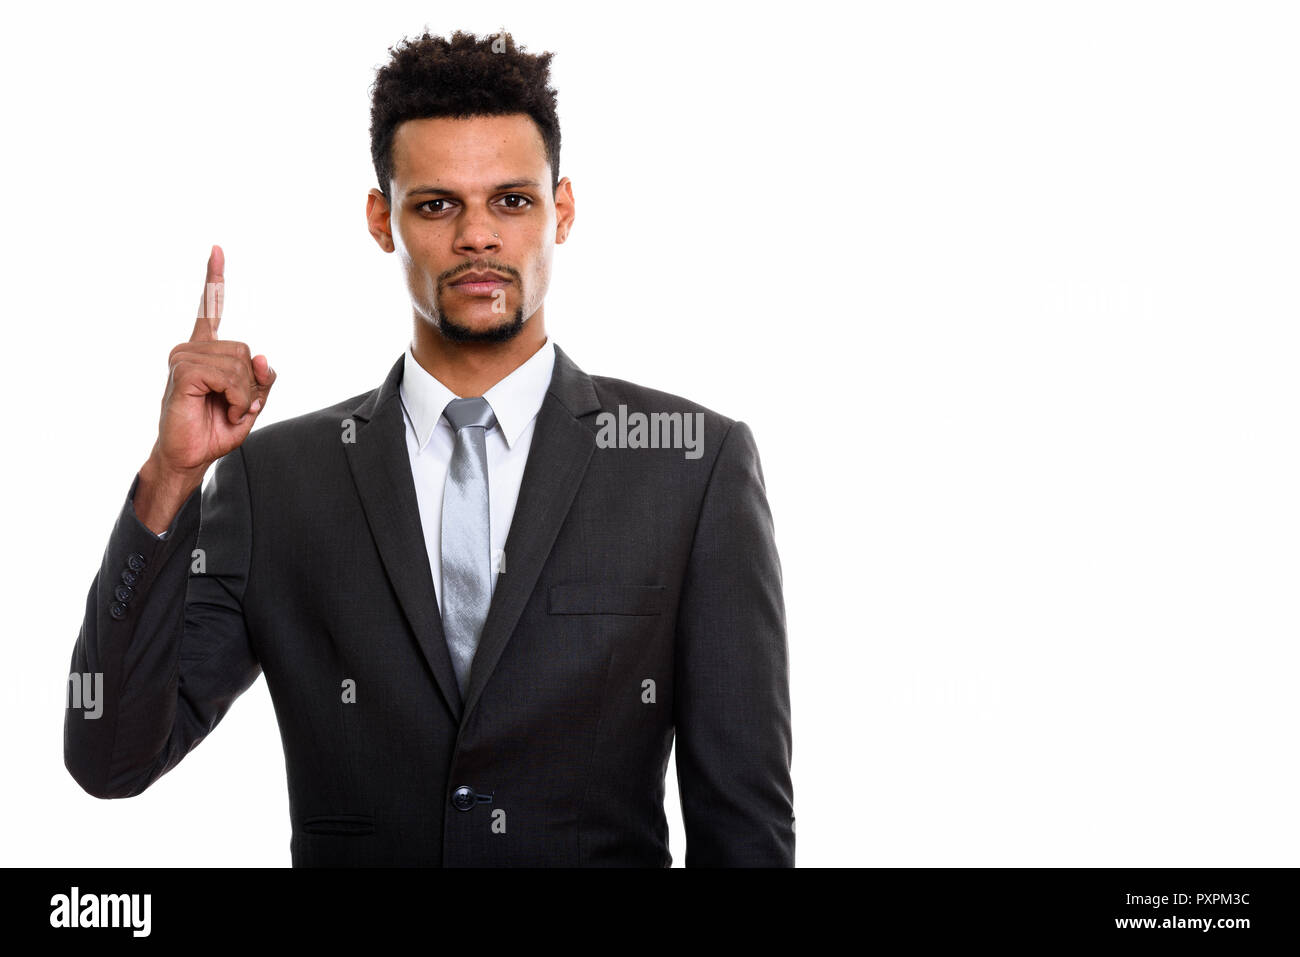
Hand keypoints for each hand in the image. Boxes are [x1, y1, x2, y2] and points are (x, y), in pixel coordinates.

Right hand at [150, 245, 276, 482]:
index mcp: (205, 352)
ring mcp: (183, 357)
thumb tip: (264, 357)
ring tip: (226, 410)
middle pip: (246, 350)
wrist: (189, 457)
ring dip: (243, 394)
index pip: (210, 309)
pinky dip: (235, 396)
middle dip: (251, 384)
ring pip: (240, 363)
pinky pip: (227, 374)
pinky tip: (225, 409)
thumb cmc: (215, 430)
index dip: (214, 280)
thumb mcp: (250, 404)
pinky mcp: (183, 370)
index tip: (217, 249)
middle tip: (235, 406)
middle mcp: (191, 349)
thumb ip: (262, 380)